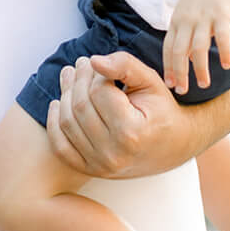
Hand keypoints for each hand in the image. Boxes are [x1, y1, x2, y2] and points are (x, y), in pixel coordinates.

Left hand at [46, 51, 201, 179]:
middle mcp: (114, 154)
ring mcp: (100, 166)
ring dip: (64, 95)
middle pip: (80, 107)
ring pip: (67, 123)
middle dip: (78, 80)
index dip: (95, 73)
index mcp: (132, 133)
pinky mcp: (90, 170)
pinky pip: (60, 146)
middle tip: (80, 63)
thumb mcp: (150, 81)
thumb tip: (94, 60)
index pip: (99, 92)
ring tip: (70, 77)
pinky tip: (58, 103)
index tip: (97, 64)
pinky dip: (54, 123)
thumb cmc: (162, 110)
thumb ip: (125, 65)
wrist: (174, 144)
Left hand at [163, 0, 229, 94]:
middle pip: (179, 52)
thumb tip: (188, 60)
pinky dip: (224, 52)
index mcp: (176, 22)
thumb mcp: (184, 15)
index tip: (170, 85)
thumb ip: (184, 35)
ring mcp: (203, 18)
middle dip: (179, 73)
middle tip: (182, 91)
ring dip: (200, 68)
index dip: (168, 68)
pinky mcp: (221, 14)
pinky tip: (227, 66)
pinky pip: (222, 36)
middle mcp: (186, 21)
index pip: (168, 49)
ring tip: (203, 85)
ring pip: (199, 48)